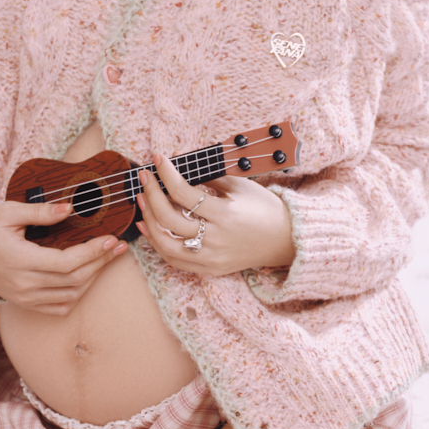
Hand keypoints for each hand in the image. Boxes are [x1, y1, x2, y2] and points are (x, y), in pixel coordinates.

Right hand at [0, 202, 128, 313]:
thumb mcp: (8, 211)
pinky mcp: (24, 302)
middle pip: (74, 281)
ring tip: (106, 259)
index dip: (93, 252)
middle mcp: (24, 284)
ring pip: (69, 296)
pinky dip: (76, 295)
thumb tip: (70, 209)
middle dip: (101, 263)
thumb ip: (41, 212)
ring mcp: (24, 297)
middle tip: (119, 247)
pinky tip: (86, 278)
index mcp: (20, 261)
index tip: (111, 239)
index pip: (67, 263)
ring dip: (92, 279)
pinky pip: (57, 308)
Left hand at [135, 155, 295, 277]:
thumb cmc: (264, 208)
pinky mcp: (209, 269)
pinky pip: (174, 260)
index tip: (158, 159)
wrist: (286, 239)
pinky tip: (148, 226)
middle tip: (145, 177)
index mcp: (225, 215)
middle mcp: (215, 239)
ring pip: (165, 244)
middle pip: (169, 218)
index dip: (166, 173)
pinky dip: (157, 243)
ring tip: (142, 200)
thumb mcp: (240, 186)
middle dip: (151, 194)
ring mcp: (211, 258)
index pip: (184, 192)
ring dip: (149, 220)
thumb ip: (208, 176)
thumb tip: (179, 161)